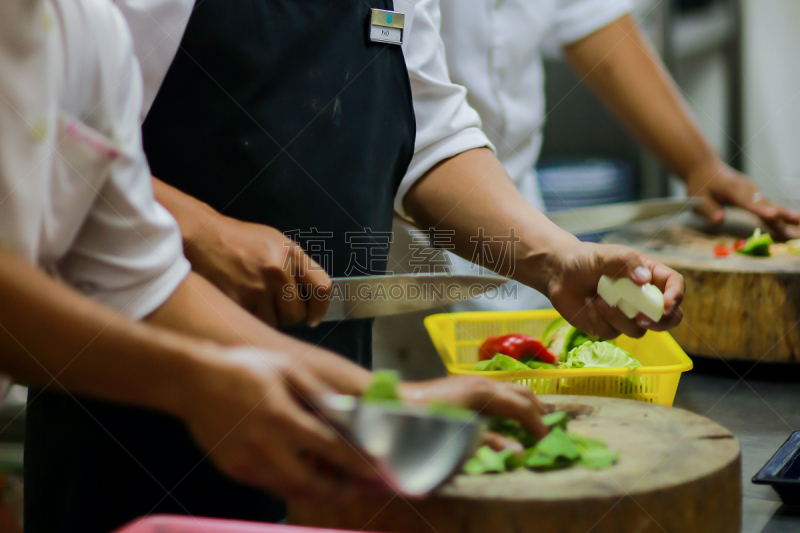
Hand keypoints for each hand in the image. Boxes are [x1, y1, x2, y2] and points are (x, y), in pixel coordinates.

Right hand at [181, 346, 383, 500]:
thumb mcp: (286, 368)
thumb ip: (317, 391)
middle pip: (311, 483)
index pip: (330, 447)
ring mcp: (247, 462)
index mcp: (281, 417)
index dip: (356, 462)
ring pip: (289, 490)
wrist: (192, 381)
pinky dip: (289, 485)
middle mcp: (265, 445)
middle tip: (355, 487)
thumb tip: (346, 410)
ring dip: (315, 492)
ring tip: (334, 485)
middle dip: (338, 490)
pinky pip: (269, 485)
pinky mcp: (233, 470)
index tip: (377, 470)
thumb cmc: (244, 368)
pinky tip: (301, 474)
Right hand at [184, 215, 331, 326]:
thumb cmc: (238, 241)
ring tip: (250, 298)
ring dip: (264, 318)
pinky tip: (238, 301)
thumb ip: (296, 267)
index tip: (314, 318)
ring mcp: (257, 286)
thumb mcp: (274, 243)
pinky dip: (247, 317)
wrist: (201, 236)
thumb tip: (314, 299)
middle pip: (297, 314)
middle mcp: (278, 269)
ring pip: (274, 323)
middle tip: (271, 305)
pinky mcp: (238, 300)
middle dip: (286, 315)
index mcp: (291, 253)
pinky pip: (253, 323)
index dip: (320, 308)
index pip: (322, 288)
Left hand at [400, 376, 547, 440]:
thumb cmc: (427, 421)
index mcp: (483, 392)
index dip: (537, 425)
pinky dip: (512, 402)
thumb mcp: (461, 435)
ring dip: (526, 405)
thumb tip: (520, 452)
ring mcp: (475, 380)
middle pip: (521, 393)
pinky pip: (499, 391)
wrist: (398, 404)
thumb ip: (492, 443)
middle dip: (537, 412)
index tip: (545, 442)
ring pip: (511, 389)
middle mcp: (483, 382)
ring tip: (534, 424)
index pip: (521, 407)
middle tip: (545, 434)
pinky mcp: (468, 384)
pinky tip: (511, 416)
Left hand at [545, 242, 683, 339]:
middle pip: (668, 318)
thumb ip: (626, 263)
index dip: (675, 296)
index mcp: (649, 275)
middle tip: (642, 319)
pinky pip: (612, 333)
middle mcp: (642, 298)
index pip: (674, 286)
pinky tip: (588, 305)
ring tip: (599, 299)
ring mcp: (627, 315)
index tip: (666, 304)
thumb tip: (644, 280)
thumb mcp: (606, 254)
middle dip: (660, 322)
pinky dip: (599, 320)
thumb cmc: (586, 259)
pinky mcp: (609, 327)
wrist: (559, 273)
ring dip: (618, 317)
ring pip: (637, 329)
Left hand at [686, 161, 799, 239]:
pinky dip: (781, 214)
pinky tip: (792, 223)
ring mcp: (754, 190)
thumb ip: (708, 210)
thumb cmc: (701, 184)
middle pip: (765, 204)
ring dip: (785, 216)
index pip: (747, 202)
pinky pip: (770, 206)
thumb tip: (719, 221)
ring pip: (771, 205)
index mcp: (733, 189)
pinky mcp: (756, 194)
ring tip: (798, 226)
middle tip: (794, 228)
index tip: (772, 216)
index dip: (760, 210)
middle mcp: (748, 189)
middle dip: (780, 217)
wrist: (705, 166)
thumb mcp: (698, 198)